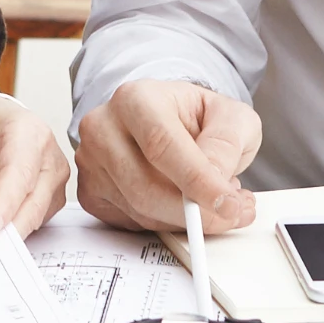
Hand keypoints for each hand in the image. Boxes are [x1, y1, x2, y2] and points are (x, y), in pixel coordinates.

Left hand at [0, 93, 73, 239]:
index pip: (18, 174)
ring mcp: (55, 180)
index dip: (2, 206)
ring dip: (6, 232)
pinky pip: (34, 223)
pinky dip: (11, 230)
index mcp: (27, 132)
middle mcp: (50, 157)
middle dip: (4, 230)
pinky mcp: (53, 199)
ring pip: (34, 218)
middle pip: (32, 203)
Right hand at [73, 79, 262, 233]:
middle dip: (196, 212)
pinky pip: (131, 224)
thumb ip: (226, 143)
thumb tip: (216, 180)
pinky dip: (166, 224)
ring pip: (140, 211)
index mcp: (135, 98)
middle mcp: (103, 127)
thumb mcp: (230, 117)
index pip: (161, 144)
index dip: (197, 181)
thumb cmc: (196, 118)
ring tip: (216, 205)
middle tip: (233, 214)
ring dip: (186, 220)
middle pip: (146, 186)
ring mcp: (91, 162)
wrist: (168, 122)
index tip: (229, 204)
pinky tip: (185, 207)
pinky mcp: (91, 192)